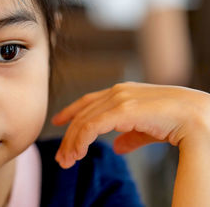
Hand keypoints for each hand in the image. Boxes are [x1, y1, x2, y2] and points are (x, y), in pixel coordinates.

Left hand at [52, 82, 209, 168]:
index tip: (59, 121)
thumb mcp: (147, 129)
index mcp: (122, 93)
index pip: (88, 101)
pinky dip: (81, 141)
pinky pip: (92, 126)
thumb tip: (118, 147)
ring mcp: (119, 98)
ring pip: (83, 122)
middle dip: (69, 137)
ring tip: (67, 161)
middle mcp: (117, 92)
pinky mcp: (122, 109)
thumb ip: (130, 136)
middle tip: (62, 157)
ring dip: (72, 143)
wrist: (197, 117)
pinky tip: (78, 153)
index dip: (71, 111)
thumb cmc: (176, 121)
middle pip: (82, 115)